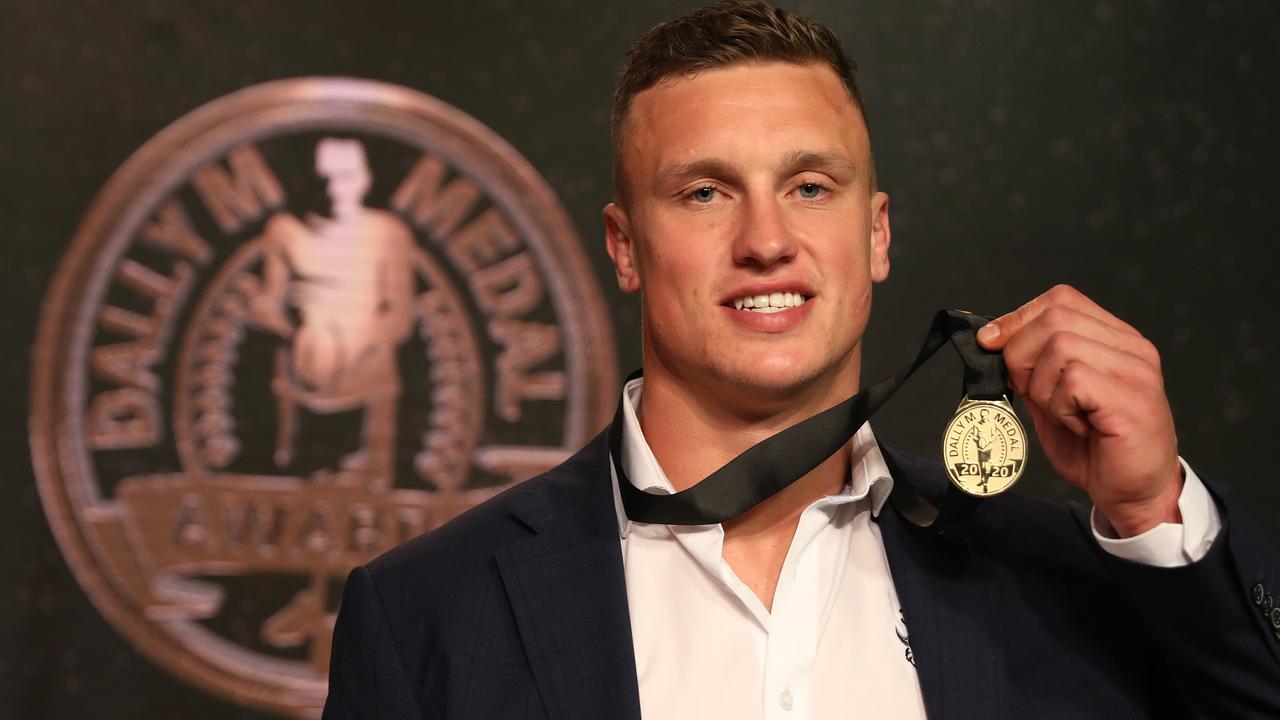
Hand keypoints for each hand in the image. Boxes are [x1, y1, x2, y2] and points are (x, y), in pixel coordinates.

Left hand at [976, 285, 1182, 536]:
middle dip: (1023, 355)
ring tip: (1064, 415)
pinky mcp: (1132, 398)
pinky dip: (1060, 407)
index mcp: (1114, 340)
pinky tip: (1078, 426)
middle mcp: (1131, 347)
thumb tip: (992, 340)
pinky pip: (1073, 380)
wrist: (1135, 494)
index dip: (1017, 318)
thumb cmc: (1095, 449)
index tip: (990, 344)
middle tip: (1035, 396)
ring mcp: (1136, 371)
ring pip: (1060, 347)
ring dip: (1043, 387)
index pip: (1060, 300)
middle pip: (1055, 317)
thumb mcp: (1050, 400)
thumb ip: (1030, 368)